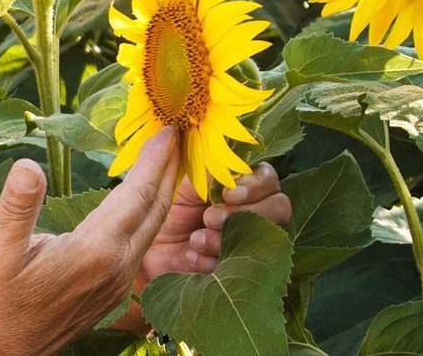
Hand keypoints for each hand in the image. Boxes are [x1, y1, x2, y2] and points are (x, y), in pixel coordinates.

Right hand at [0, 127, 182, 355]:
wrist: (3, 350)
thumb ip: (17, 206)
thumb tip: (28, 165)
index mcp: (94, 251)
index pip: (136, 195)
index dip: (154, 160)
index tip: (168, 130)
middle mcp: (117, 267)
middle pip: (156, 210)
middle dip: (170, 171)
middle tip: (178, 137)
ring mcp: (119, 282)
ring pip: (152, 229)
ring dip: (162, 193)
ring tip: (166, 162)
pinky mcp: (114, 291)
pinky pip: (141, 244)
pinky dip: (148, 216)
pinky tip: (141, 203)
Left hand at [139, 164, 292, 285]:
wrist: (143, 243)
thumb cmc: (163, 206)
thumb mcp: (181, 181)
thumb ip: (206, 165)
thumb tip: (222, 154)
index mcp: (239, 185)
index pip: (267, 178)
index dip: (255, 185)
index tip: (228, 193)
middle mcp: (250, 211)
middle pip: (279, 206)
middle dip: (245, 212)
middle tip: (210, 218)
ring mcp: (246, 240)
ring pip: (264, 237)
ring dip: (228, 238)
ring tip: (196, 240)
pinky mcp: (234, 267)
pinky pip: (241, 266)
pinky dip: (214, 260)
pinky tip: (192, 257)